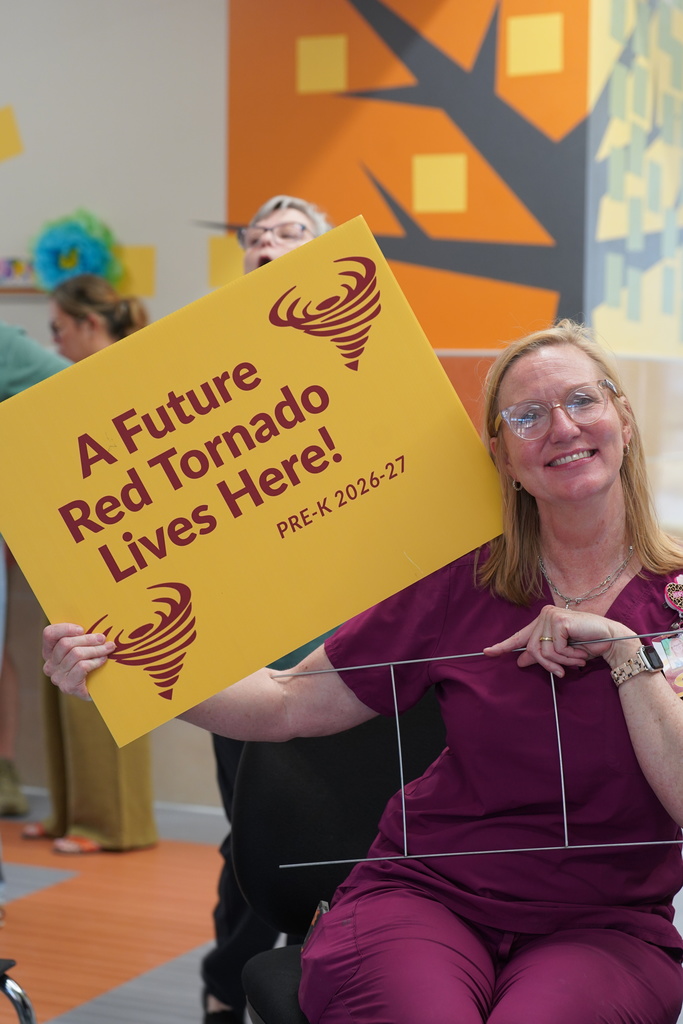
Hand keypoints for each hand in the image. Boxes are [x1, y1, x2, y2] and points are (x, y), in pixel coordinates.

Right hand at [43, 622, 115, 700]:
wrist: (100, 691)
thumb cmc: (92, 663)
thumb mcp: (84, 646)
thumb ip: (82, 636)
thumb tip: (94, 618)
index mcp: (50, 652)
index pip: (49, 634)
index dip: (65, 628)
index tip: (82, 628)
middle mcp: (50, 665)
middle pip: (66, 644)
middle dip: (88, 639)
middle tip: (103, 638)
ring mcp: (58, 677)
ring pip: (76, 654)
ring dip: (96, 650)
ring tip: (108, 648)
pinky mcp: (68, 687)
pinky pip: (81, 667)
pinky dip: (95, 661)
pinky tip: (103, 660)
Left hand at [483, 605, 638, 676]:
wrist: (610, 640)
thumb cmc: (587, 645)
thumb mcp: (561, 653)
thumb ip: (541, 655)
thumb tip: (520, 661)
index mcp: (543, 622)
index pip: (520, 635)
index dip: (503, 645)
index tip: (487, 652)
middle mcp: (544, 615)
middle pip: (532, 649)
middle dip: (547, 665)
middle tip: (561, 671)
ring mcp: (550, 616)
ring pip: (543, 651)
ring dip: (561, 662)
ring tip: (575, 660)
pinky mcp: (559, 621)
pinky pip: (554, 649)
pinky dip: (567, 657)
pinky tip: (579, 653)